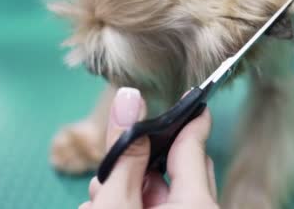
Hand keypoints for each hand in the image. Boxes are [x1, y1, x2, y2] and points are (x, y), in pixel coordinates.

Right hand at [79, 88, 217, 208]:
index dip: (190, 117)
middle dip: (144, 162)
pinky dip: (134, 205)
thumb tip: (130, 98)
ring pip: (162, 196)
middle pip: (178, 172)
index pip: (195, 147)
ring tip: (97, 195)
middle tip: (112, 160)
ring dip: (130, 188)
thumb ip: (124, 153)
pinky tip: (103, 207)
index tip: (190, 95)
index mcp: (196, 205)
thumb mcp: (114, 203)